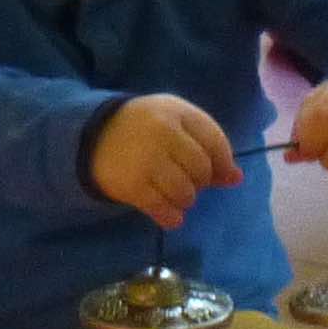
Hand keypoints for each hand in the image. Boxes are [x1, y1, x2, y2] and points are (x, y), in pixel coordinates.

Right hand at [89, 93, 239, 228]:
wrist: (91, 135)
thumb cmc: (145, 129)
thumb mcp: (176, 124)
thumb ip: (207, 145)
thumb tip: (236, 178)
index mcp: (175, 111)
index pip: (215, 141)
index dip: (223, 162)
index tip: (220, 173)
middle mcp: (161, 133)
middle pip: (201, 169)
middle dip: (201, 182)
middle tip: (189, 181)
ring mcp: (145, 159)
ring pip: (185, 192)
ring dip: (186, 200)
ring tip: (175, 194)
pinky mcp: (130, 185)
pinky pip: (163, 209)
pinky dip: (171, 216)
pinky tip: (170, 214)